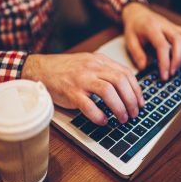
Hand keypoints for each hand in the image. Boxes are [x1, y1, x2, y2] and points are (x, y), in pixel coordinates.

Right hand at [21, 53, 143, 124]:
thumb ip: (105, 72)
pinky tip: (103, 121)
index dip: (136, 90)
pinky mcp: (70, 92)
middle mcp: (92, 67)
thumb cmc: (65, 70)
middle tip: (134, 114)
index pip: (126, 73)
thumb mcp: (89, 64)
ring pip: (108, 91)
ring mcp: (81, 79)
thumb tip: (125, 91)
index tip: (140, 103)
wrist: (40, 69)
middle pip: (120, 81)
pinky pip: (88, 105)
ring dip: (119, 108)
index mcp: (99, 60)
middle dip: (131, 100)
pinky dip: (99, 115)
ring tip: (122, 119)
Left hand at [122, 3, 180, 80]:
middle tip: (172, 73)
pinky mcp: (175, 27)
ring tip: (175, 68)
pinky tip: (178, 58)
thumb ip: (137, 54)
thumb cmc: (133, 28)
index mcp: (150, 27)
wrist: (137, 13)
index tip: (164, 75)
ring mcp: (170, 24)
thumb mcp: (129, 41)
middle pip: (177, 39)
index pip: (162, 45)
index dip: (165, 62)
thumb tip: (144, 68)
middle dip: (177, 59)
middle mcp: (163, 24)